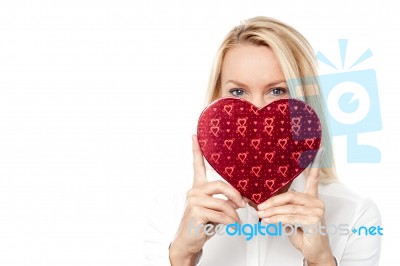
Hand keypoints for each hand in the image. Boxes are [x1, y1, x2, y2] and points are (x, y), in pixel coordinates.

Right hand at [169, 135, 245, 265]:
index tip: (194, 136)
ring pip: (222, 203)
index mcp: (198, 188)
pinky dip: (230, 222)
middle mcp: (194, 191)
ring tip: (237, 222)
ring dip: (234, 215)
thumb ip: (225, 201)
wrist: (188, 241)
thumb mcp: (216, 211)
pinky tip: (231, 226)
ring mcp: (193, 201)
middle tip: (243, 205)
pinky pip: (220, 214)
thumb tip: (241, 201)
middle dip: (235, 195)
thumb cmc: (201, 225)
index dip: (196, 150)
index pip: (196, 165)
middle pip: (220, 185)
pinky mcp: (196, 211)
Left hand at [257, 149, 335, 265]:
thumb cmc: (303, 234)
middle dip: (272, 201)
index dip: (314, 166)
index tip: (317, 150)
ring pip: (288, 208)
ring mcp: (317, 210)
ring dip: (271, 212)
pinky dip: (276, 219)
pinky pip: (290, 217)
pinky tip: (268, 220)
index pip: (313, 179)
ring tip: (260, 214)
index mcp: (312, 198)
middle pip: (290, 196)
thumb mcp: (290, 218)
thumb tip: (260, 202)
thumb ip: (282, 208)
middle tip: (259, 206)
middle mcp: (316, 202)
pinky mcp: (315, 220)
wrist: (314, 251)